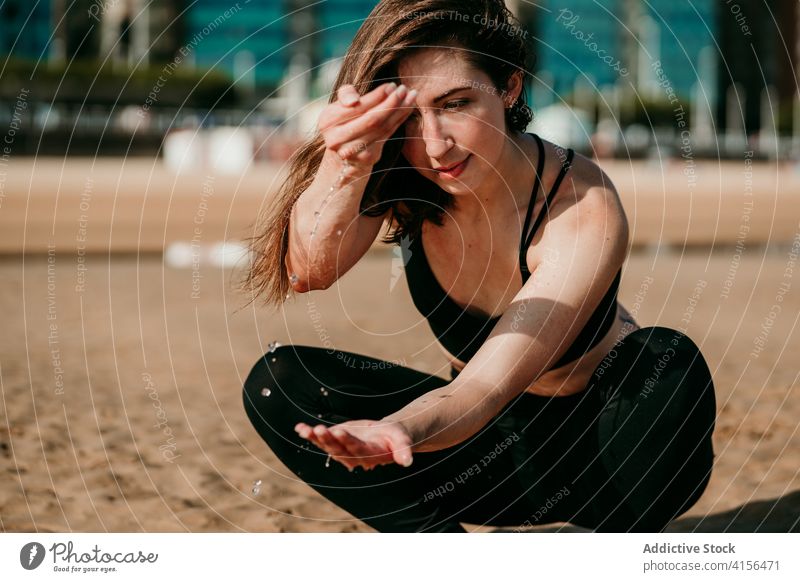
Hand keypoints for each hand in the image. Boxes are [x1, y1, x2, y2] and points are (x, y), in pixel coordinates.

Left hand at [294, 419, 413, 470]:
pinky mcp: (335, 441)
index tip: (340, 431)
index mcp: (368, 454)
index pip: (356, 449)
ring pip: (326, 445)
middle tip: (320, 429)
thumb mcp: (402, 440)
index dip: (347, 441)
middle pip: (338, 448)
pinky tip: (299, 428)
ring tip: (305, 430)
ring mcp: (341, 449)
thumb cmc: (395, 437)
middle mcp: (352, 455)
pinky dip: (309, 434)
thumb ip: (403, 449)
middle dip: (328, 439)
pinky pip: (320, 439)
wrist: (385, 436)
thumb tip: (408, 461)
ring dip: (315, 438)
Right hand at [318, 81, 416, 167]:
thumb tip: (354, 100)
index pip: (357, 107)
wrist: (343, 149)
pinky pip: (387, 135)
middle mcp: (337, 139)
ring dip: (400, 110)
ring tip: (411, 96)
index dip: (376, 96)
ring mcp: (353, 151)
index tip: (391, 85)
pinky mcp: (368, 157)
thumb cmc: (344, 119)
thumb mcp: (338, 104)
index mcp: (328, 121)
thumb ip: (345, 94)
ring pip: (382, 128)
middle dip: (391, 103)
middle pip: (372, 120)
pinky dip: (399, 120)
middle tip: (404, 89)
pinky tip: (407, 109)